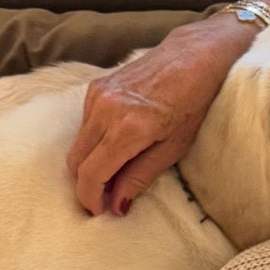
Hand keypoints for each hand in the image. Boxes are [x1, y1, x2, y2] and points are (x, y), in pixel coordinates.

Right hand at [66, 16, 256, 216]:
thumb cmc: (192, 104)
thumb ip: (140, 177)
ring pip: (78, 143)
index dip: (91, 198)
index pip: (92, 173)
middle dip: (86, 184)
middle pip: (77, 160)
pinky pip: (84, 125)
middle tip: (105, 199)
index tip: (99, 211)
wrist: (193, 57)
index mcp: (127, 128)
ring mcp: (96, 95)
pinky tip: (114, 148)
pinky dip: (93, 143)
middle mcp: (105, 110)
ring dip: (89, 164)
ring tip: (113, 175)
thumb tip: (118, 206)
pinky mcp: (95, 87)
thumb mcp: (172, 149)